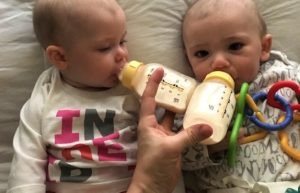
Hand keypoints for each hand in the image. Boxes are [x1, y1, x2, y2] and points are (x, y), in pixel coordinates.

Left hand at [127, 68, 211, 192]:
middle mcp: (155, 126)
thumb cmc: (153, 165)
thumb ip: (189, 136)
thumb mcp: (170, 148)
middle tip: (183, 83)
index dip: (153, 84)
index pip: (148, 99)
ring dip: (182, 109)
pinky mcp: (174, 144)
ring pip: (174, 118)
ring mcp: (165, 135)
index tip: (159, 70)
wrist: (153, 186)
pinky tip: (199, 119)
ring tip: (194, 97)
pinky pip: (183, 130)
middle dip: (171, 94)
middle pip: (163, 106)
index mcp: (148, 123)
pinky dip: (190, 125)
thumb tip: (208, 126)